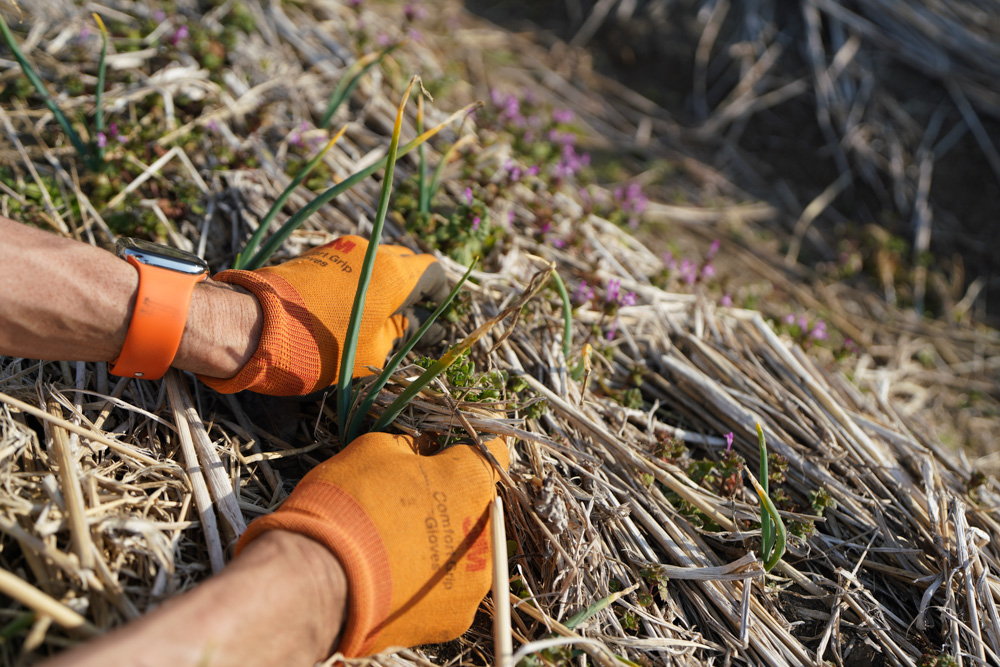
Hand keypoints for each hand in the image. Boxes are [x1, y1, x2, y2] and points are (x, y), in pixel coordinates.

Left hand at [197, 236, 445, 394]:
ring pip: (376, 261)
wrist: (255, 326)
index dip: (439, 294)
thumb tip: (415, 326)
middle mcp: (372, 252)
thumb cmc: (322, 346)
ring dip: (384, 283)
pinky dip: (359, 281)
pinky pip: (350, 263)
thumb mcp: (373, 350)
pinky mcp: (316, 254)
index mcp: (394, 275)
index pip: (432, 272)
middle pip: (405, 262)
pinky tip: (351, 306)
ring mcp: (341, 249)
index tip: (436, 314)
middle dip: (413, 286)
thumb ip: (400, 333)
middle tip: (411, 317)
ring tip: (379, 314)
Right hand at [235, 432, 509, 656]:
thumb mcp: (375, 450)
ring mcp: (475, 581)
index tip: (448, 460)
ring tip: (397, 552)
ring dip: (442, 550)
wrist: (320, 578)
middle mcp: (486, 532)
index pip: (492, 457)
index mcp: (472, 482)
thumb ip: (412, 448)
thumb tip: (421, 450)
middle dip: (452, 506)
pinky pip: (449, 595)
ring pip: (466, 556)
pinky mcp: (455, 618)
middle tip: (409, 510)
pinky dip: (428, 589)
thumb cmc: (349, 503)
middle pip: (478, 511)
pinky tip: (396, 582)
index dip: (466, 457)